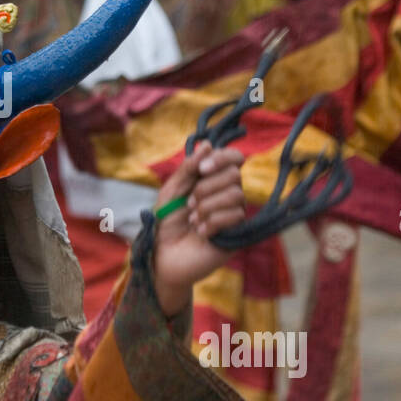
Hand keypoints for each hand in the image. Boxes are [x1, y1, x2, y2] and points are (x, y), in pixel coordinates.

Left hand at [153, 142, 246, 316]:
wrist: (162, 256)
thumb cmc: (165, 223)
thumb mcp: (171, 191)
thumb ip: (188, 168)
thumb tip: (208, 144)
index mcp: (213, 180)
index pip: (234, 158)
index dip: (222, 158)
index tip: (201, 169)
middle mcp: (228, 194)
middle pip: (235, 175)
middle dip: (207, 188)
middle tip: (189, 204)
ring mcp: (235, 215)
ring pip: (236, 195)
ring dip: (207, 206)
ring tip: (193, 220)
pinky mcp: (238, 234)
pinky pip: (236, 216)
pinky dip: (212, 222)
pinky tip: (201, 232)